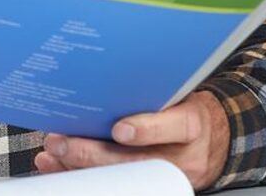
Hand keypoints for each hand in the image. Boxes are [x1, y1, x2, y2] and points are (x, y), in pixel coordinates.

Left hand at [33, 90, 229, 191]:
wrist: (212, 140)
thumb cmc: (185, 111)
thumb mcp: (179, 95)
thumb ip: (148, 92)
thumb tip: (100, 80)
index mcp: (192, 123)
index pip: (176, 127)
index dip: (147, 129)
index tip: (119, 129)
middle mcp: (183, 157)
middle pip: (138, 162)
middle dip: (93, 154)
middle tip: (61, 142)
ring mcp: (168, 178)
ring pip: (123, 179)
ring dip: (82, 168)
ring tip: (54, 155)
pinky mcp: (154, 188)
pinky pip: (117, 186)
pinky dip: (85, 178)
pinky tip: (60, 168)